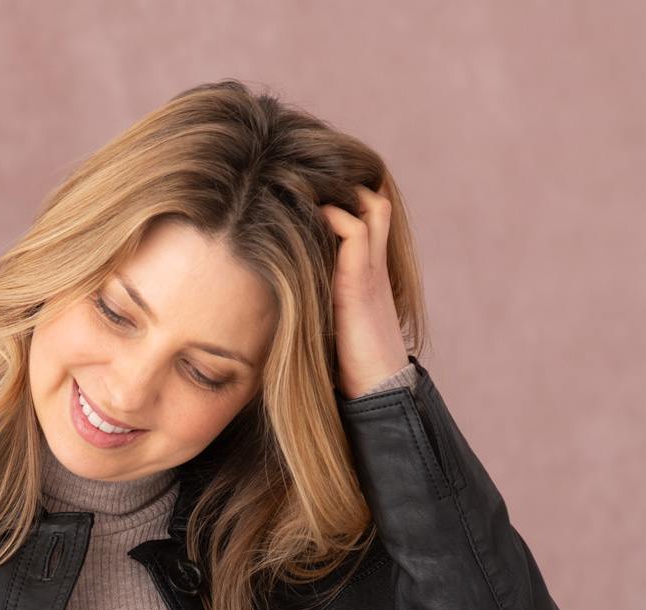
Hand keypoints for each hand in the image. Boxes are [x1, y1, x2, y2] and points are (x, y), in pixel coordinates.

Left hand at [318, 185, 410, 399]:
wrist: (376, 393)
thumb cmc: (348, 367)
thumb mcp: (326, 320)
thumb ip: (312, 298)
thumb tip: (270, 290)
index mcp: (367, 270)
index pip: (364, 212)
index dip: (339, 194)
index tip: (300, 191)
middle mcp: (373, 262)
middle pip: (372, 196)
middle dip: (340, 182)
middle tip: (300, 181)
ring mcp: (371, 270)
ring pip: (370, 203)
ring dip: (337, 192)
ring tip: (300, 193)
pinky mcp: (360, 285)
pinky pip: (354, 231)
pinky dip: (330, 218)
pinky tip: (303, 223)